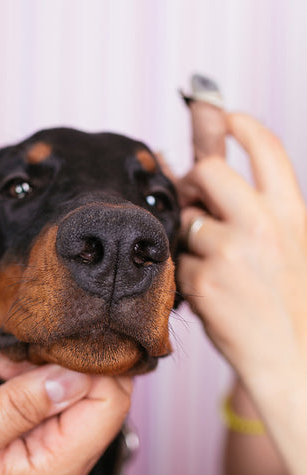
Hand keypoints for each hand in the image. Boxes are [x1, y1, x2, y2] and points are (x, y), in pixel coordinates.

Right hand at [0, 361, 130, 474]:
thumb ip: (19, 407)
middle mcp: (59, 467)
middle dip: (59, 361)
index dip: (92, 364)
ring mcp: (47, 457)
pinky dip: (23, 379)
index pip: (108, 406)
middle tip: (15, 352)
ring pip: (68, 392)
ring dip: (36, 367)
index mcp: (52, 471)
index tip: (56, 339)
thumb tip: (72, 373)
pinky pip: (44, 400)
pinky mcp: (31, 445)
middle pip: (93, 396)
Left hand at [177, 113, 306, 474]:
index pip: (267, 150)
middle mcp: (264, 225)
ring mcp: (232, 252)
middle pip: (209, 173)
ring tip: (219, 272)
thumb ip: (257, 211)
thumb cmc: (289, 304)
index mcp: (293, 214)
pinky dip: (188, 275)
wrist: (294, 359)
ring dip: (193, 243)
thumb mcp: (291, 246)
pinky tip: (213, 295)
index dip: (242, 125)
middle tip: (197, 202)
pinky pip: (180, 262)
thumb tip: (210, 178)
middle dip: (195, 182)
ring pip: (188, 223)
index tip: (224, 114)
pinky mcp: (206, 280)